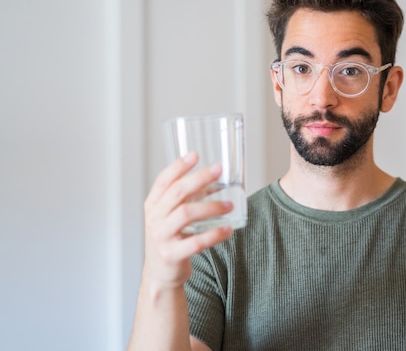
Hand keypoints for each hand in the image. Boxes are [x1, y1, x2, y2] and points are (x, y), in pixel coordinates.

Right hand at [142, 152, 233, 289]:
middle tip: (219, 170)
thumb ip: (188, 198)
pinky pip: (196, 242)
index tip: (195, 154)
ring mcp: (161, 237)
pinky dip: (214, 234)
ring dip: (211, 206)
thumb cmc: (170, 239)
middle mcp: (154, 219)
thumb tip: (214, 181)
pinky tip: (228, 229)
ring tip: (230, 205)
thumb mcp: (172, 215)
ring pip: (186, 214)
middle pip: (177, 193)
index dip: (178, 166)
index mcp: (153, 205)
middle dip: (199, 179)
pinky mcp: (172, 254)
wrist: (160, 274)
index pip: (163, 181)